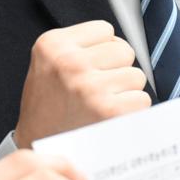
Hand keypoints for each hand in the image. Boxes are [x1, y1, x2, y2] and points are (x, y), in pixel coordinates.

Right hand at [12, 20, 150, 147]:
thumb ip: (80, 46)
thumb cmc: (49, 106)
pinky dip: (132, 111)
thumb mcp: (49, 63)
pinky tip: (110, 118)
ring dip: (125, 91)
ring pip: (137, 75)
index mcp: (52, 44)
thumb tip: (122, 45)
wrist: (38, 148)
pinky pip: (142, 99)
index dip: (101, 51)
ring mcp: (89, 86)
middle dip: (116, 69)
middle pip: (124, 50)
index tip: (85, 70)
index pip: (105, 30)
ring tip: (100, 105)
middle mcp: (69, 62)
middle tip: (95, 91)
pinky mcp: (108, 110)